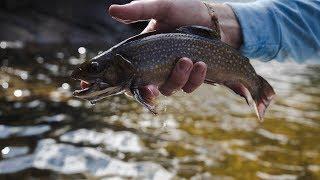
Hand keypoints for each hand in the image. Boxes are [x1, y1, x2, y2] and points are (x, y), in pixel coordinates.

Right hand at [109, 0, 240, 99]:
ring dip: (178, 78)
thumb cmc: (185, 10)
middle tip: (152, 88)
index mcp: (144, 52)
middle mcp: (156, 66)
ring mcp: (174, 73)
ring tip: (188, 60)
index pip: (127, 73)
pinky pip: (189, 87)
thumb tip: (112, 10)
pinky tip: (202, 64)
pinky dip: (196, 78)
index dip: (120, 83)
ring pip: (170, 88)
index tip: (115, 87)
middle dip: (150, 92)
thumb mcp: (162, 7)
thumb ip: (139, 10)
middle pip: (146, 88)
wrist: (214, 19)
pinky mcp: (191, 77)